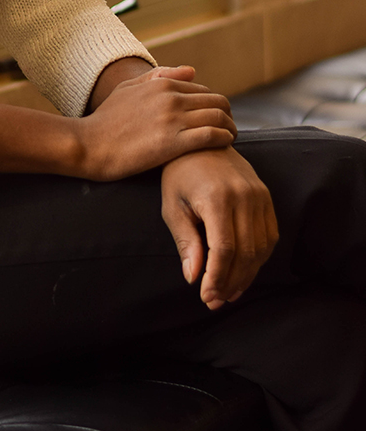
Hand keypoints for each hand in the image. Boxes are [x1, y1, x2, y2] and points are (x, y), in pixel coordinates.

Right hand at [74, 65, 236, 180]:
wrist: (89, 144)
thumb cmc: (106, 119)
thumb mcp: (128, 89)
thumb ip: (160, 76)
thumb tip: (193, 71)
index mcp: (161, 84)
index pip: (203, 91)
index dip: (213, 105)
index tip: (213, 120)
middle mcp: (171, 98)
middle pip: (217, 102)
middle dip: (227, 115)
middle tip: (227, 129)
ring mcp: (173, 120)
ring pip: (219, 118)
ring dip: (230, 128)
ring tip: (229, 139)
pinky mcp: (173, 143)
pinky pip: (212, 136)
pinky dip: (224, 139)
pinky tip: (224, 147)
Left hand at [161, 146, 278, 309]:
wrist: (202, 141)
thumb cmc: (179, 174)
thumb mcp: (172, 206)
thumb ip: (185, 241)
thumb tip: (193, 277)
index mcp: (217, 197)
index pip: (224, 249)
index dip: (217, 277)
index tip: (206, 296)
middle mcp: (243, 195)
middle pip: (245, 252)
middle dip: (230, 282)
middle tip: (215, 300)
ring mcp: (259, 195)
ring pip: (261, 248)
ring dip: (246, 276)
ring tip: (228, 292)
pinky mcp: (266, 196)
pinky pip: (270, 236)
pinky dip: (258, 258)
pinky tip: (242, 271)